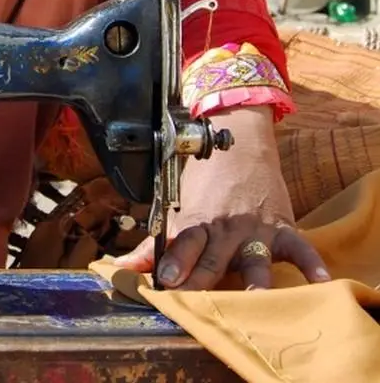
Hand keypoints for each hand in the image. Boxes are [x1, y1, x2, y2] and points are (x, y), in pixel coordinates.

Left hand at [114, 106, 330, 290]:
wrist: (239, 145)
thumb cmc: (205, 183)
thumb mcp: (177, 208)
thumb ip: (156, 244)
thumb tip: (124, 266)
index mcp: (197, 222)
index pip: (184, 244)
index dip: (175, 262)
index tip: (164, 280)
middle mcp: (225, 229)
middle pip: (214, 257)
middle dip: (203, 278)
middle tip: (194, 297)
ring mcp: (255, 229)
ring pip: (253, 258)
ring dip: (253, 277)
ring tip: (254, 297)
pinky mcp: (282, 228)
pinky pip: (299, 248)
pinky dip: (310, 263)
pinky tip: (318, 281)